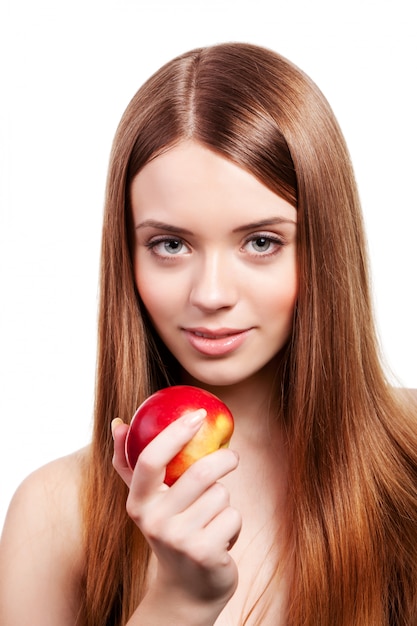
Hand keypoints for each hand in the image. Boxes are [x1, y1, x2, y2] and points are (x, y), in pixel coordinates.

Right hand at [112, 411, 240, 616]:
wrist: (187, 587)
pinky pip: (232, 517)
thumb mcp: (147, 500)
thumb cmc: (169, 530)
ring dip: (225, 500)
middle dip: (223, 459)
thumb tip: (118, 422)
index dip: (175, 432)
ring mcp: (178, 540)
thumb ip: (131, 462)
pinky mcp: (204, 553)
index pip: (150, 459)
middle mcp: (153, 521)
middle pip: (198, 474)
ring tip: (212, 516)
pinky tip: (220, 537)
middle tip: (231, 456)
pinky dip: (234, 522)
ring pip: (220, 495)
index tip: (198, 414)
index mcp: (138, 502)